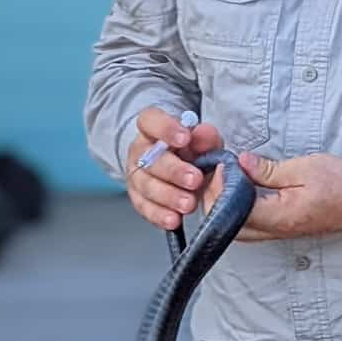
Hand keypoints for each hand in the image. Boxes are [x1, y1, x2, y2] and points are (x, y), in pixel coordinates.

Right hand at [126, 108, 222, 232]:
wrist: (178, 170)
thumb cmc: (191, 152)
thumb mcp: (203, 141)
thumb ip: (205, 138)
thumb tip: (203, 134)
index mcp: (152, 129)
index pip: (149, 120)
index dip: (165, 128)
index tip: (185, 138)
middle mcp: (139, 151)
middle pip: (149, 159)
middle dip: (173, 171)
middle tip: (195, 180)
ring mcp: (136, 176)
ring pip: (146, 185)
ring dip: (168, 196)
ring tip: (189, 204)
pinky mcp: (138, 199)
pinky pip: (145, 208)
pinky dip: (160, 215)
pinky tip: (174, 220)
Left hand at [231, 152, 341, 239]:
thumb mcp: (305, 168)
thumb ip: (269, 170)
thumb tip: (241, 163)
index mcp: (278, 217)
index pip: (232, 209)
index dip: (221, 186)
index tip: (226, 164)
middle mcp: (276, 231)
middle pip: (228, 227)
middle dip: (217, 201)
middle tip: (222, 174)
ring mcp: (281, 233)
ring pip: (239, 230)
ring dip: (227, 208)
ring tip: (230, 181)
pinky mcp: (286, 229)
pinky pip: (253, 227)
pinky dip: (240, 212)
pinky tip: (244, 191)